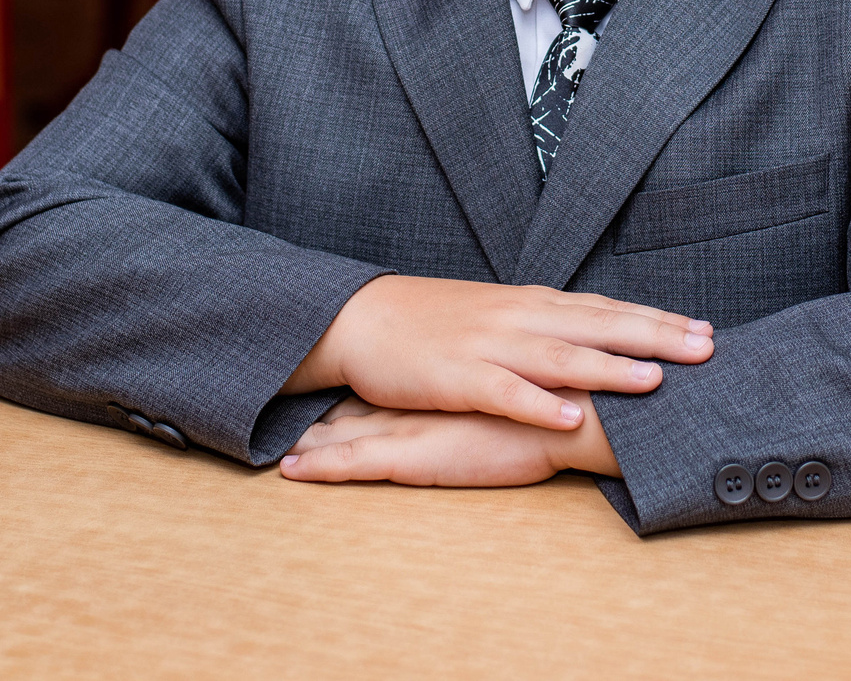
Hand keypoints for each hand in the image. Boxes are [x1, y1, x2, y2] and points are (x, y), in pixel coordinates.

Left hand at [279, 394, 619, 486]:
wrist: (577, 414)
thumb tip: (530, 388)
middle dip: (325, 401)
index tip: (333, 378)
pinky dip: (319, 467)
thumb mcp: (539, 385)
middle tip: (282, 403)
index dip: (362, 380)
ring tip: (273, 440)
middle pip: (363, 397)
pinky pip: (354, 464)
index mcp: (453, 379)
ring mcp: (415, 425)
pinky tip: (288, 471)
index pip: (398, 378)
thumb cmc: (568, 401)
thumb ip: (523, 384)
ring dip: (310, 434)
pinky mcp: (416, 457)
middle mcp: (426, 397)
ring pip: (346, 428)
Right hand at [281, 274, 711, 429]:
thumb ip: (546, 327)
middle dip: (655, 336)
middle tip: (707, 348)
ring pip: (559, 355)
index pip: (606, 309)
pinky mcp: (457, 377)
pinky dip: (538, 403)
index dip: (657, 319)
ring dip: (609, 366)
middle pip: (597, 325)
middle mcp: (519, 317)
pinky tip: (570, 416)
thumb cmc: (434, 322)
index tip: (706, 329)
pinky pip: (504, 391)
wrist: (364, 318)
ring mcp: (489, 345)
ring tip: (655, 379)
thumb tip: (598, 337)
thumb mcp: (499, 316)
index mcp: (531, 304)